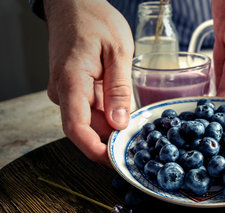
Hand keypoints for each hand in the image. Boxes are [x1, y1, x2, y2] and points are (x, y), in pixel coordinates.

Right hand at [44, 0, 133, 164]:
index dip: (95, 151)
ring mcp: (67, 91)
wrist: (74, 4)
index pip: (76, 129)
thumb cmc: (95, 21)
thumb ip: (119, 89)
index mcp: (71, 82)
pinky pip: (90, 110)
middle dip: (110, 143)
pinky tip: (126, 117)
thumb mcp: (118, 52)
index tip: (117, 163)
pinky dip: (108, 117)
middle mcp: (63, 91)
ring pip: (89, 121)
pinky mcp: (74, 89)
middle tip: (139, 151)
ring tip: (138, 134)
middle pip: (85, 129)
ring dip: (111, 130)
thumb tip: (118, 123)